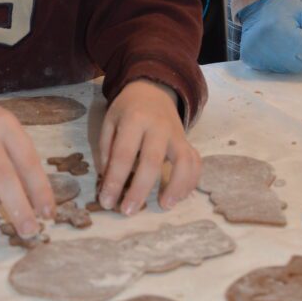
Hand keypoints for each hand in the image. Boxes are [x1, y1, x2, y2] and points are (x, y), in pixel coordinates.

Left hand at [98, 79, 200, 214]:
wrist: (153, 89)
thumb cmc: (128, 109)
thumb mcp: (110, 121)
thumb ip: (107, 150)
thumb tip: (108, 182)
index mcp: (135, 120)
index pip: (124, 154)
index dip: (115, 180)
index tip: (106, 201)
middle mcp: (159, 127)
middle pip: (152, 161)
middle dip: (140, 190)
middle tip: (128, 211)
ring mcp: (177, 134)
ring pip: (183, 161)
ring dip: (176, 186)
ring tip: (164, 205)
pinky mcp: (187, 141)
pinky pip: (195, 161)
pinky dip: (191, 181)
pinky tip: (179, 197)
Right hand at [239, 0, 301, 72]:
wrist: (258, 7)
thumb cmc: (285, 10)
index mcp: (283, 32)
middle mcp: (268, 46)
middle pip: (298, 64)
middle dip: (301, 54)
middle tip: (294, 39)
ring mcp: (257, 54)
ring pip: (285, 69)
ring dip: (289, 59)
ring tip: (283, 42)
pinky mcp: (250, 59)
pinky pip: (271, 69)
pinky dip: (275, 61)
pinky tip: (272, 48)